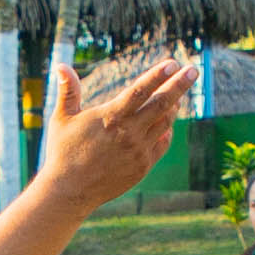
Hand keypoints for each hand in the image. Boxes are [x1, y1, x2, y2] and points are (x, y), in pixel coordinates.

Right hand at [33, 51, 201, 210]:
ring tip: (177, 96)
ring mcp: (138, 151)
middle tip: (193, 70)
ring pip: (165, 123)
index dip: (158, 75)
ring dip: (173, 107)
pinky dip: (167, 131)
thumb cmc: (63, 151)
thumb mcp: (62, 118)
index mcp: (111, 117)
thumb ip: (68, 91)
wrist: (70, 191)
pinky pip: (162, 144)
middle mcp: (129, 133)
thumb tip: (61, 65)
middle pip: (162, 104)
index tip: (172, 63)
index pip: (140, 90)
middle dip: (179, 85)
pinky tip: (167, 123)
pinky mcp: (142, 167)